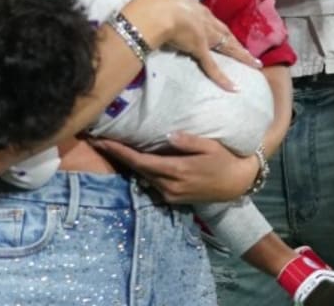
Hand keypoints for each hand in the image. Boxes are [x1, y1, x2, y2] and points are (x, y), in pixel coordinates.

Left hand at [90, 132, 259, 204]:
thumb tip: (169, 135)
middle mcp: (170, 186)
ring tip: (108, 145)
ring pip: (142, 176)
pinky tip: (130, 158)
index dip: (119, 151)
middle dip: (115, 154)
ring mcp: (171, 194)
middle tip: (95, 139)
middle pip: (136, 168)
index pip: (140, 161)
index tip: (101, 141)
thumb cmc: (223, 159)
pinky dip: (139, 169)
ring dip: (125, 161)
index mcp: (176, 171)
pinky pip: (151, 182)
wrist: (237, 184)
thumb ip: (188, 141)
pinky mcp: (173, 198)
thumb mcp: (209, 146)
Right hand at [125, 0, 260, 91]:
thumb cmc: (156, 1)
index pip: (206, 14)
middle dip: (234, 39)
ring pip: (228, 45)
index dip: (211, 21)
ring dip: (241, 54)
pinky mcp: (203, 51)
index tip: (214, 25)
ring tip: (254, 63)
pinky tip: (234, 88)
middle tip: (244, 48)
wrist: (158, 14)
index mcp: (193, 4)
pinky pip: (213, 67)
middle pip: (223, 30)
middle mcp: (204, 19)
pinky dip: (223, 78)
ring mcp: (206, 35)